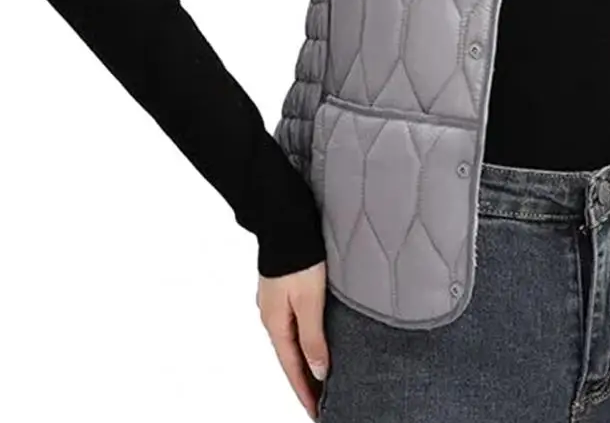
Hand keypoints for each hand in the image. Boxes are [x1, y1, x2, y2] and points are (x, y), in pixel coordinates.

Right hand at [257, 260, 329, 419]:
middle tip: (320, 402)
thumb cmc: (299, 258)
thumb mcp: (309, 301)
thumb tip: (318, 370)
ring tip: (318, 378)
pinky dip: (302, 339)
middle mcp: (271, 316)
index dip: (305, 391)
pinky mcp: (282, 289)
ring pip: (290, 340)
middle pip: (289, 357)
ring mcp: (275, 302)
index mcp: (275, 323)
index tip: (317, 412)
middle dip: (304, 380)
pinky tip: (311, 340)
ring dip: (303, 360)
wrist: (284, 222)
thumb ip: (313, 337)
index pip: (292, 367)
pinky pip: (292, 324)